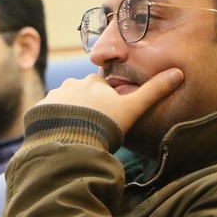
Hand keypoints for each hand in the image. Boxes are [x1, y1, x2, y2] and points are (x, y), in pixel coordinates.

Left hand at [35, 69, 183, 134]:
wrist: (70, 143)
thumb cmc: (105, 125)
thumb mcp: (133, 108)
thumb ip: (154, 91)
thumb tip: (179, 73)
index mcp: (94, 82)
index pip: (102, 88)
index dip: (107, 103)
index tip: (109, 119)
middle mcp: (71, 84)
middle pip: (82, 95)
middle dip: (87, 108)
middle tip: (93, 129)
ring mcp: (52, 97)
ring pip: (63, 104)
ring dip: (68, 116)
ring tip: (76, 135)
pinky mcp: (37, 111)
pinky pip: (46, 115)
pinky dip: (52, 124)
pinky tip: (60, 138)